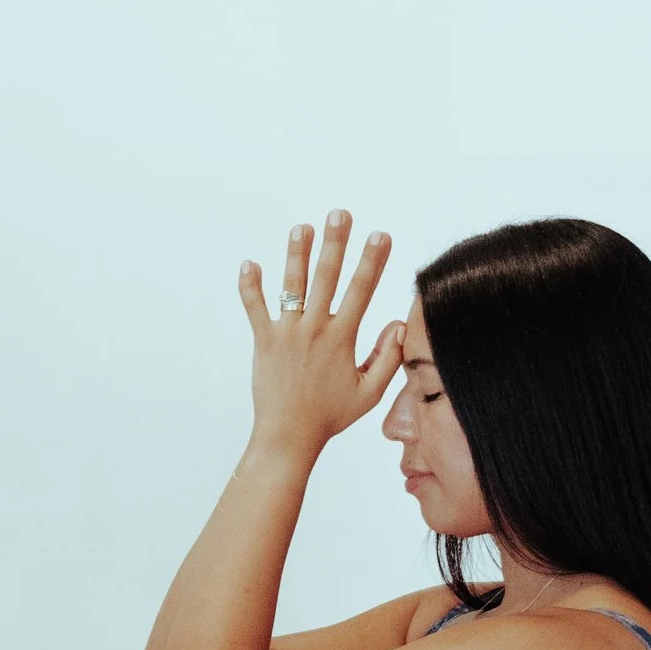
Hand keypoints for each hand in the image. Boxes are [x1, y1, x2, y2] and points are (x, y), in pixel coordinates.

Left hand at [238, 210, 402, 460]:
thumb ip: (388, 358)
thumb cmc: (330, 415)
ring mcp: (288, 332)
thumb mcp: (370, 392)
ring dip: (297, 253)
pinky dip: (250, 286)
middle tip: (340, 214)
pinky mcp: (264, 340)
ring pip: (293, 284)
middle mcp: (315, 328)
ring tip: (301, 227)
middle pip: (328, 276)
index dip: (373, 261)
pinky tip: (249, 263)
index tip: (381, 235)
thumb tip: (400, 325)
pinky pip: (255, 308)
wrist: (289, 435)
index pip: (362, 290)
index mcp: (342, 338)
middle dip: (336, 242)